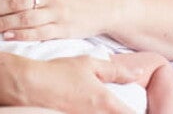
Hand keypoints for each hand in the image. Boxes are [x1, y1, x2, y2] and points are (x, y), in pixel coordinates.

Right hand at [21, 55, 137, 113]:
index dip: (143, 113)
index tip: (143, 109)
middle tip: (122, 105)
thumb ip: (117, 71)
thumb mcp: (89, 64)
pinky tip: (89, 108)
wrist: (29, 86)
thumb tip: (139, 73)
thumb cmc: (58, 72)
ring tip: (101, 105)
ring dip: (109, 113)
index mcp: (108, 104)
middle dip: (125, 112)